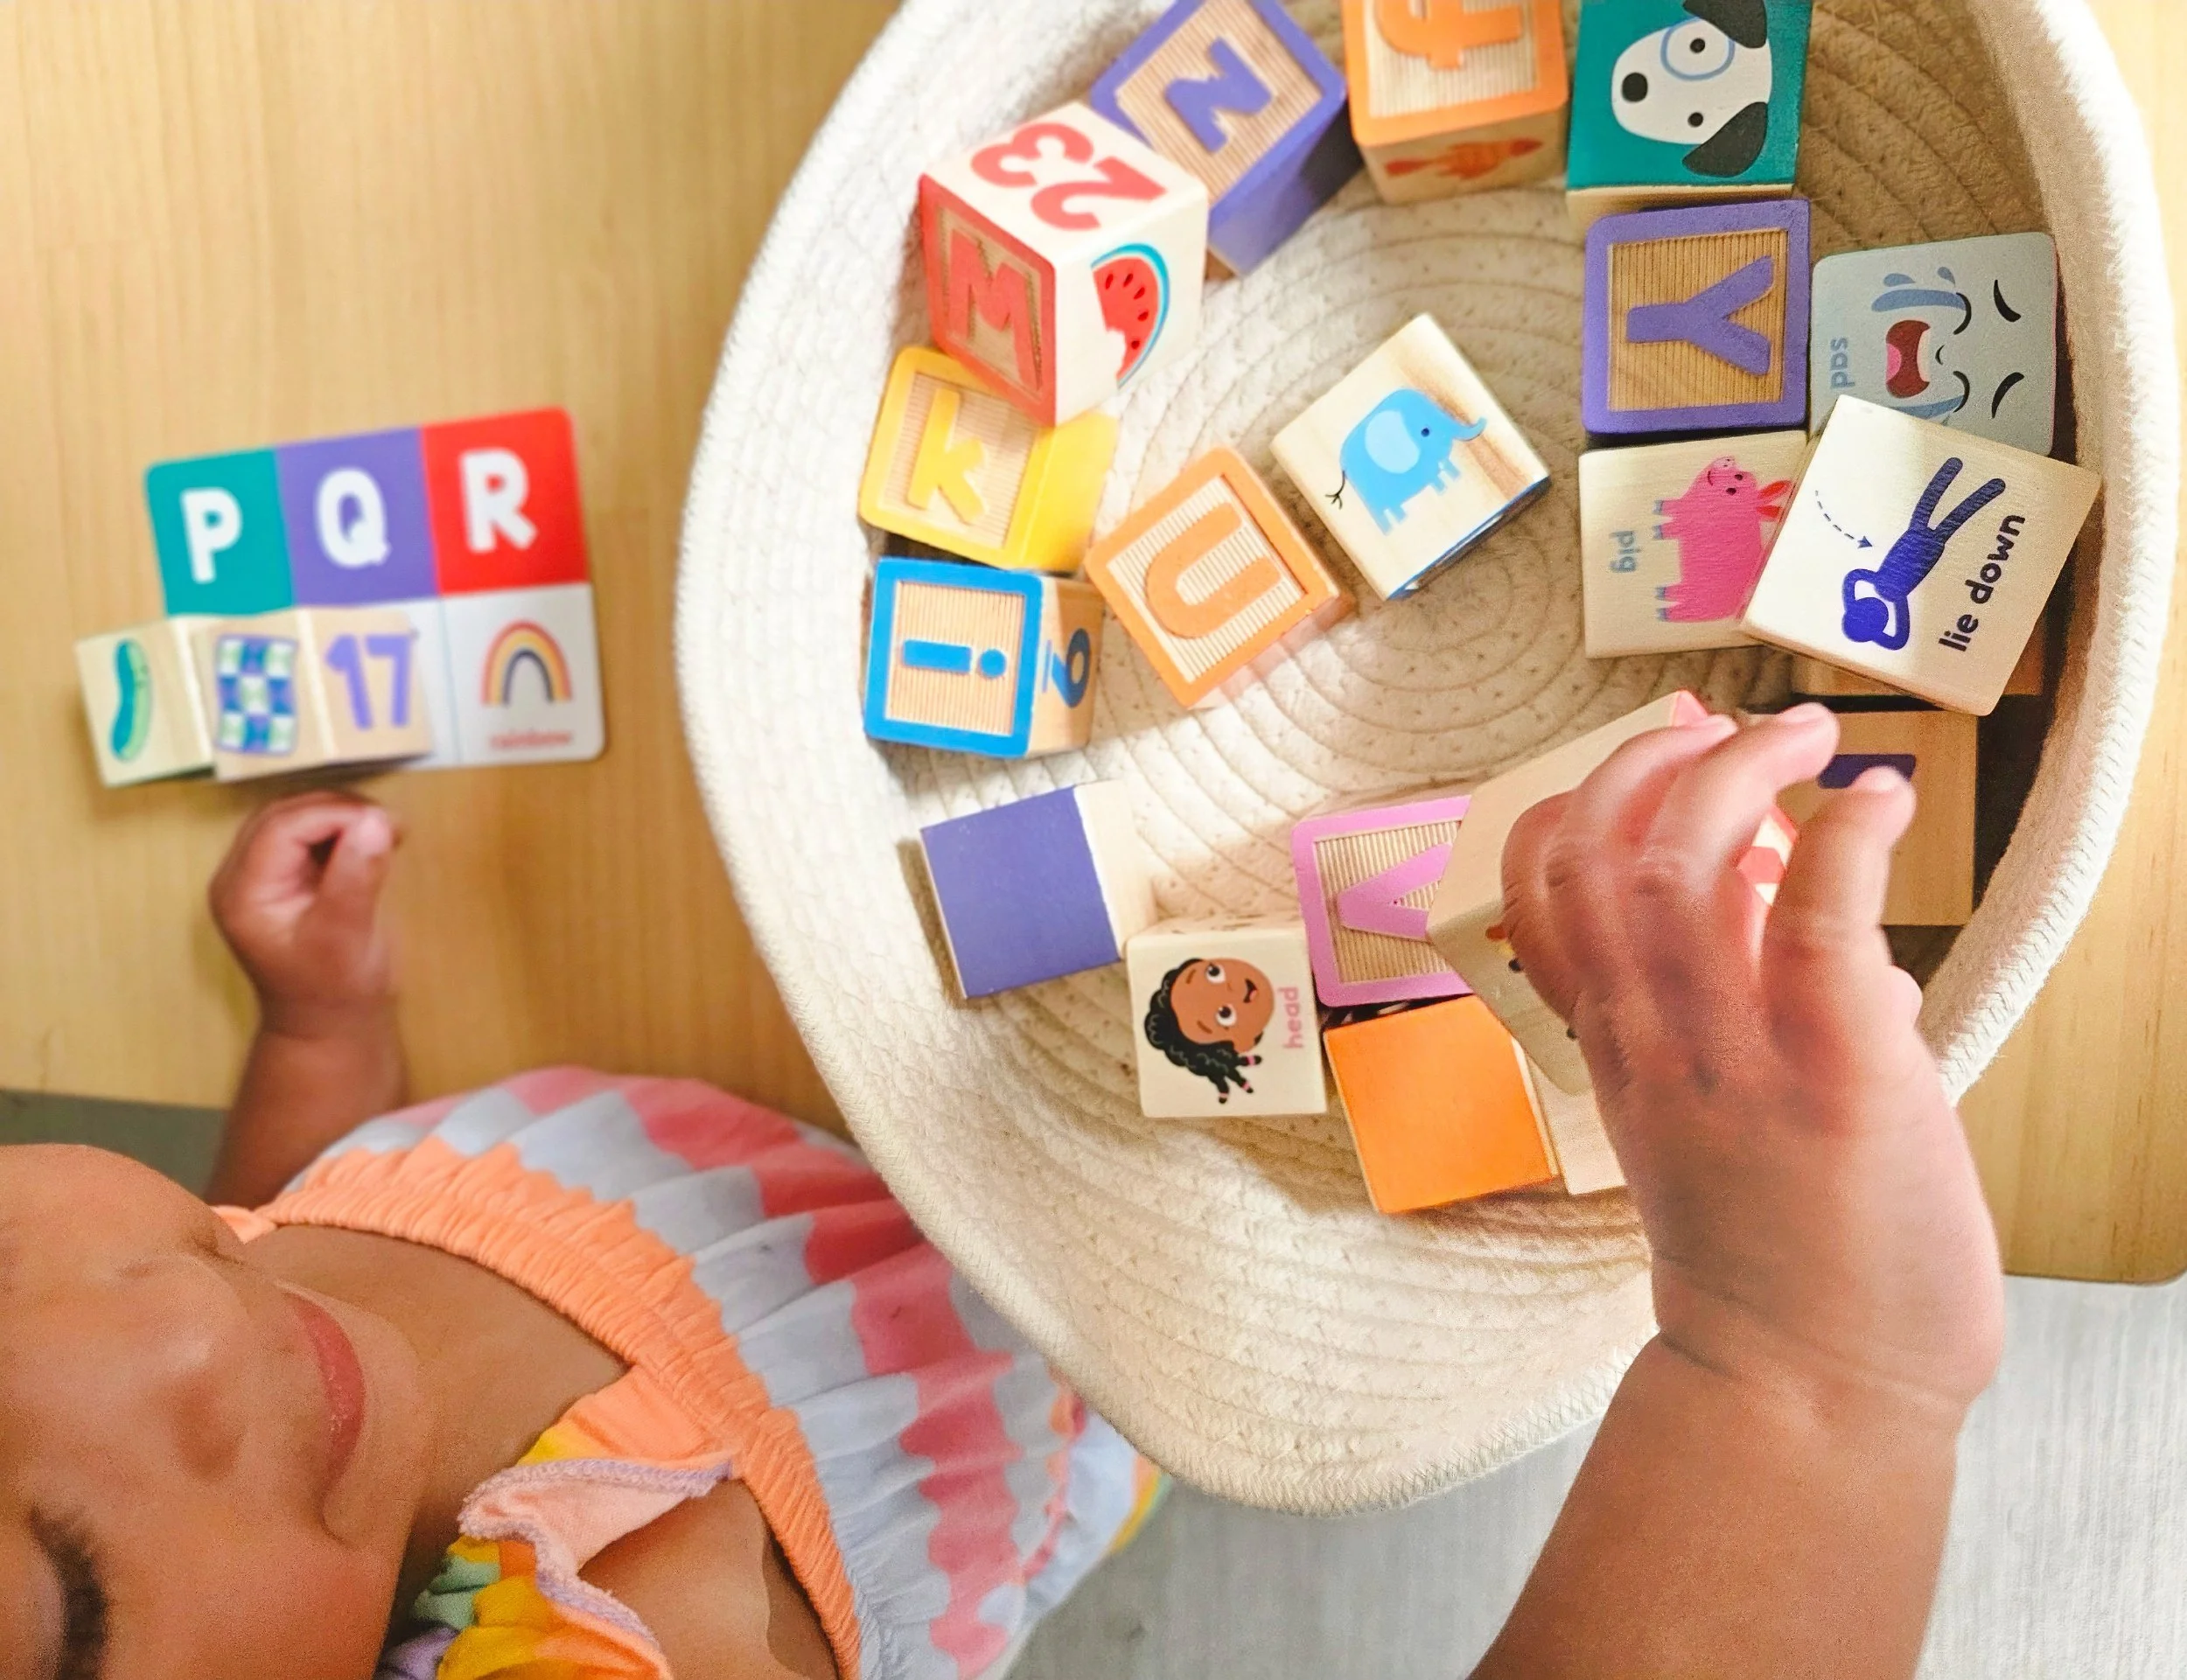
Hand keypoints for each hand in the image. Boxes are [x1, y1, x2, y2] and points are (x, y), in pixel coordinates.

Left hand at [210, 793, 401, 1039]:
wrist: (327, 1025)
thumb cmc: (334, 990)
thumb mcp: (347, 936)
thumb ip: (356, 877)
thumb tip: (375, 821)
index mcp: (244, 894)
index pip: (282, 827)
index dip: (334, 814)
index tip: (384, 822)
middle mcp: (241, 878)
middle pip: (283, 815)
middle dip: (338, 810)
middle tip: (389, 823)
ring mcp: (259, 877)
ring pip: (294, 818)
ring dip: (341, 816)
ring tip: (385, 831)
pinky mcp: (282, 877)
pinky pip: (305, 834)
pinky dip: (340, 829)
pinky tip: (371, 841)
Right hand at [1500, 705, 2003, 1420]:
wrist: (1813, 1383)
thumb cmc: (1774, 1253)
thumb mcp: (1700, 1114)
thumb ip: (1720, 1000)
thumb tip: (1783, 880)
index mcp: (1617, 1046)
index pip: (1543, 891)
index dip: (1577, 798)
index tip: (1644, 759)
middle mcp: (1654, 1040)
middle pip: (1598, 857)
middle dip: (1648, 760)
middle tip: (1728, 727)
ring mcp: (1735, 1058)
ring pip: (1684, 870)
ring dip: (1740, 775)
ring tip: (1804, 741)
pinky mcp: (1836, 1077)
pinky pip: (1815, 923)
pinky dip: (1844, 838)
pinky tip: (1877, 803)